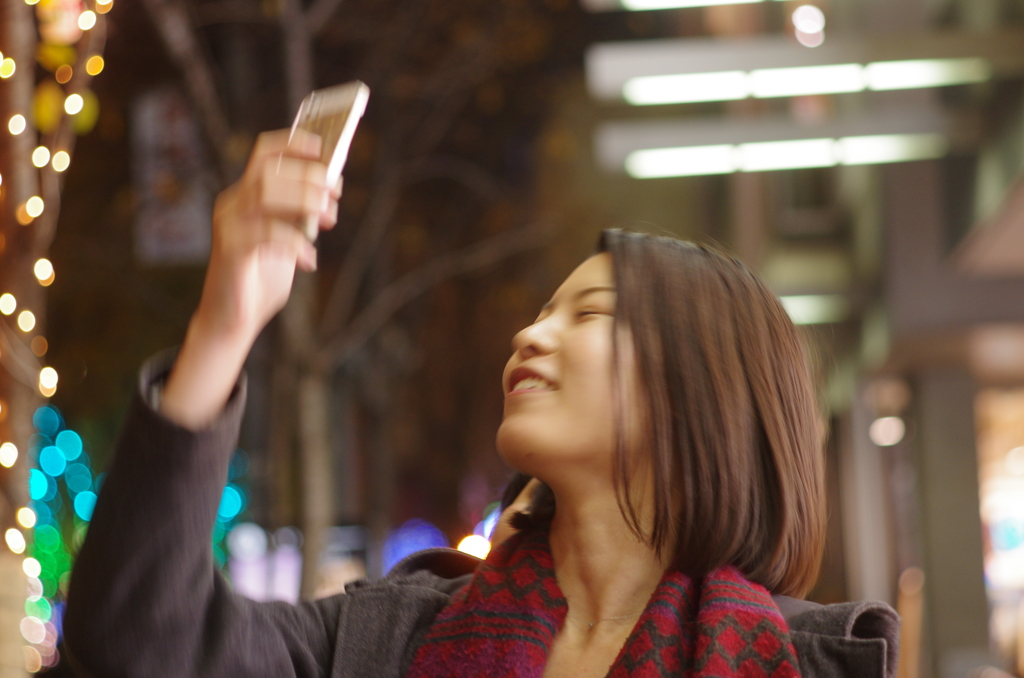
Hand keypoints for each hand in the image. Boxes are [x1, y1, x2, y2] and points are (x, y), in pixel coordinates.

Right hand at [160, 129, 339, 428]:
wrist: (233, 321)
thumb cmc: (262, 278)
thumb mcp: (287, 239)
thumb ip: (301, 215)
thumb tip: (332, 188)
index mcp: (245, 196)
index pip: (263, 154)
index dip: (293, 143)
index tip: (322, 148)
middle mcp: (232, 204)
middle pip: (270, 172)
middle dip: (309, 178)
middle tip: (335, 195)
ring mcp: (228, 226)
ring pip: (266, 194)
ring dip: (304, 201)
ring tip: (327, 219)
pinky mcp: (230, 251)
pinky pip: (266, 234)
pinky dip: (296, 244)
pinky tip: (309, 261)